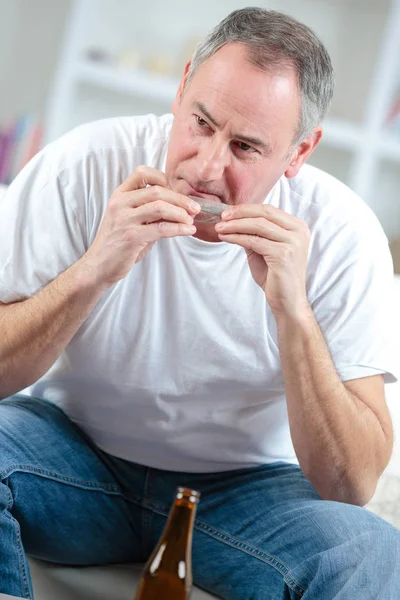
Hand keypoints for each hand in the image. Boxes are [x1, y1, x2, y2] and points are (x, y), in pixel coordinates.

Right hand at [83, 166, 199, 286]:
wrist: (99, 265)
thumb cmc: (118, 243)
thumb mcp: (131, 220)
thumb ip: (149, 211)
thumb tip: (179, 207)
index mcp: (119, 195)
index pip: (141, 173)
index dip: (162, 178)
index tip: (176, 190)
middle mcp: (120, 203)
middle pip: (157, 191)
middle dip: (180, 199)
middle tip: (195, 208)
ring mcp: (124, 219)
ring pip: (160, 207)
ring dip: (181, 213)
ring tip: (191, 220)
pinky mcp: (131, 236)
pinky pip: (162, 228)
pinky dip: (179, 228)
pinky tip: (188, 231)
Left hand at [215, 204, 309, 316]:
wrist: (287, 301)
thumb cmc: (276, 276)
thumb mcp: (264, 249)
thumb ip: (255, 234)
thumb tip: (233, 220)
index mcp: (297, 227)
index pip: (269, 210)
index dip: (246, 208)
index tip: (228, 212)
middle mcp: (298, 232)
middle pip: (264, 213)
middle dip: (240, 213)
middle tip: (221, 217)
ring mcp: (292, 242)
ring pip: (258, 225)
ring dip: (235, 225)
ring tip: (220, 228)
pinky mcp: (283, 254)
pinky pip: (254, 241)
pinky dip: (237, 238)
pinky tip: (226, 238)